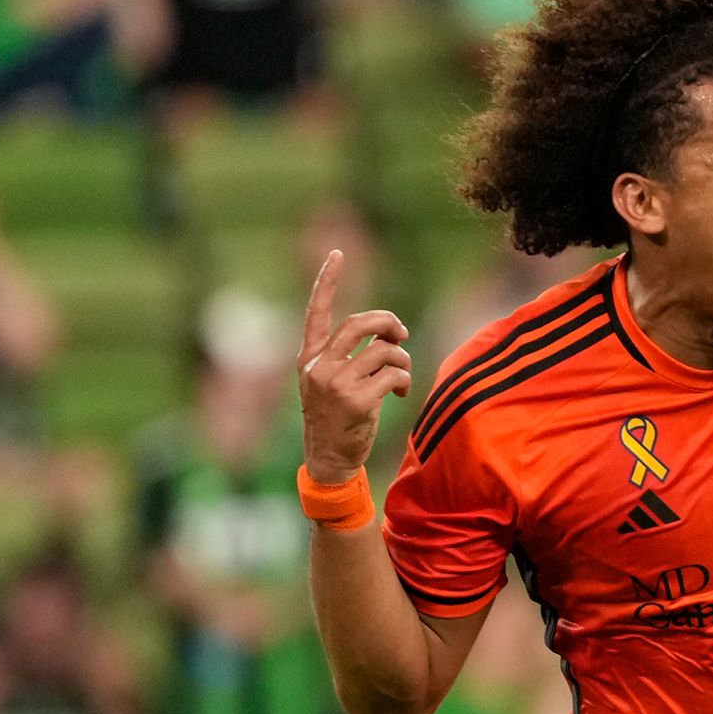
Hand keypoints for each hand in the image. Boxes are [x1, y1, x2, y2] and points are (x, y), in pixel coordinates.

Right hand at [296, 249, 413, 485]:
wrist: (328, 458)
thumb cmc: (335, 416)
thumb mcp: (328, 382)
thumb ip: (347, 356)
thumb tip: (388, 335)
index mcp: (309, 358)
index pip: (316, 312)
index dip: (327, 282)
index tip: (337, 255)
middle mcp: (319, 366)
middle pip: (359, 323)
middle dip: (388, 322)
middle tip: (401, 334)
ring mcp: (335, 383)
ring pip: (384, 350)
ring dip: (402, 359)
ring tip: (400, 376)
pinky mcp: (356, 400)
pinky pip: (393, 374)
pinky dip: (403, 379)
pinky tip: (399, 393)